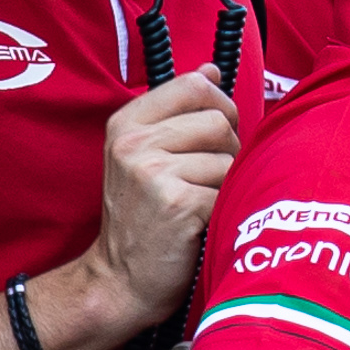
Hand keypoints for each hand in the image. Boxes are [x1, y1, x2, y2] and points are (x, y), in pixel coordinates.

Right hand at [77, 69, 239, 334]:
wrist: (120, 280)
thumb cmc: (143, 218)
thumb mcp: (145, 156)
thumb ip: (178, 111)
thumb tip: (211, 69)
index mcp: (127, 123)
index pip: (194, 85)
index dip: (219, 107)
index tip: (215, 134)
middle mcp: (135, 142)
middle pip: (219, 121)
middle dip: (228, 151)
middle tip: (206, 182)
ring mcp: (153, 172)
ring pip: (229, 158)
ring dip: (227, 185)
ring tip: (201, 204)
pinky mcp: (177, 203)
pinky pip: (229, 191)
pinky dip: (225, 210)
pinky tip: (202, 224)